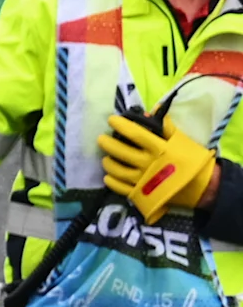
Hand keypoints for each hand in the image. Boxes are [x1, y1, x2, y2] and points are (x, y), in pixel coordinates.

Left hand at [100, 110, 220, 220]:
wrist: (205, 188)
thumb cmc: (194, 161)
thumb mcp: (183, 141)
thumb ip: (167, 128)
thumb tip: (153, 111)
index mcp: (159, 149)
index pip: (135, 134)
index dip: (121, 125)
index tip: (111, 119)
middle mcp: (149, 164)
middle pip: (121, 152)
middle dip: (108, 144)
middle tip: (101, 138)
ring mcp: (144, 181)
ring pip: (118, 171)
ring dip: (108, 163)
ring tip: (105, 157)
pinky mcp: (144, 195)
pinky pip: (122, 189)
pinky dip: (112, 182)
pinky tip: (108, 176)